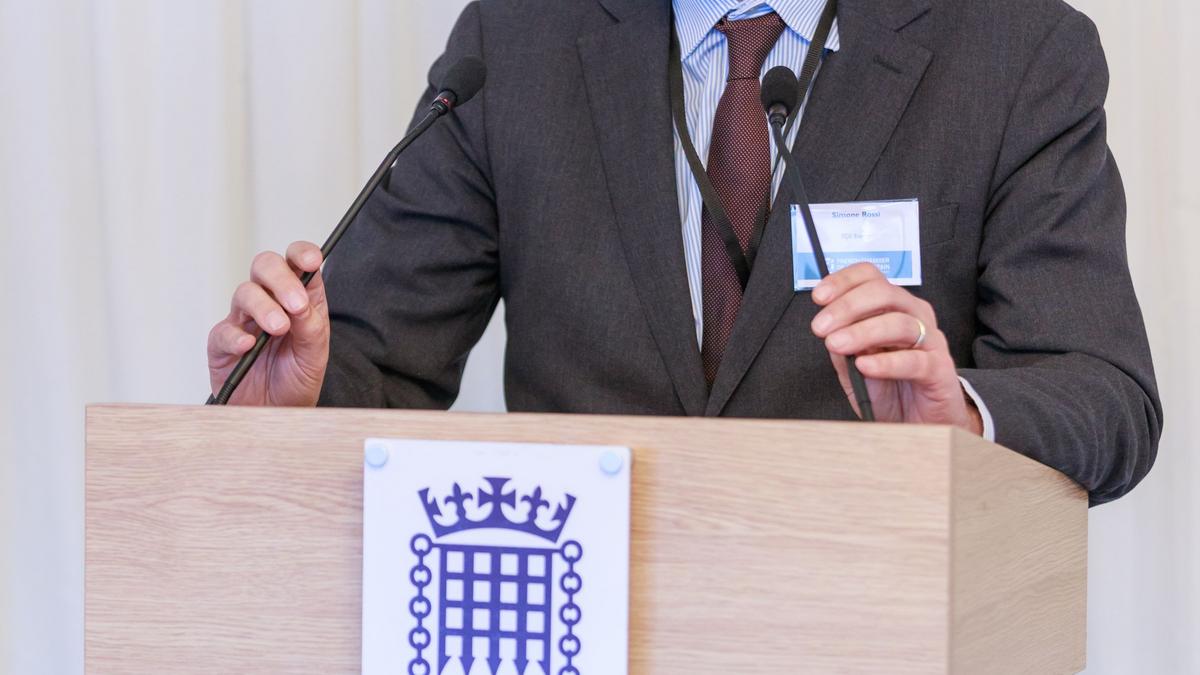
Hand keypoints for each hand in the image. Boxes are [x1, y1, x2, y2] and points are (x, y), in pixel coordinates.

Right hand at [207, 241, 329, 405]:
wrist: (278, 413)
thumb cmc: (297, 379)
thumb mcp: (315, 354)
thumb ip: (312, 327)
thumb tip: (302, 304)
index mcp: (298, 298)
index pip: (296, 262)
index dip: (302, 254)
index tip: (311, 261)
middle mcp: (270, 302)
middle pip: (265, 267)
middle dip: (281, 279)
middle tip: (296, 305)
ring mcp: (243, 320)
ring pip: (245, 293)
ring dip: (264, 307)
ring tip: (279, 328)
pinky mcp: (222, 343)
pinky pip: (223, 331)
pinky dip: (237, 336)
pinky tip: (250, 345)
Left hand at [811, 263, 982, 433]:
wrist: (919, 422)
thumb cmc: (890, 389)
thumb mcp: (854, 366)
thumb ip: (842, 344)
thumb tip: (825, 326)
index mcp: (893, 307)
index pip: (871, 277)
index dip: (844, 281)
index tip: (819, 297)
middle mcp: (914, 316)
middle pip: (884, 293)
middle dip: (847, 306)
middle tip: (821, 327)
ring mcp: (930, 342)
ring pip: (899, 323)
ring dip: (862, 332)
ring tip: (837, 345)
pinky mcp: (940, 370)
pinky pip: (915, 361)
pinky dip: (886, 362)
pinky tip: (865, 366)